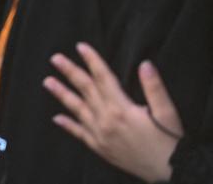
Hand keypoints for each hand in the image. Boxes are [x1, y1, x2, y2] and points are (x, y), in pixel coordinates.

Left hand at [44, 42, 182, 182]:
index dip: (92, 60)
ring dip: (62, 94)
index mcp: (121, 108)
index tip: (80, 46)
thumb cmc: (169, 141)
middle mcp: (106, 120)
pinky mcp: (100, 147)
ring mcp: (100, 134)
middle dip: (70, 72)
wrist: (170, 171)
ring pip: (77, 109)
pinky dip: (67, 125)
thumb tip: (145, 64)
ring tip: (47, 81)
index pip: (103, 78)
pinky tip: (56, 118)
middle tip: (55, 58)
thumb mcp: (167, 112)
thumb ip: (154, 87)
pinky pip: (79, 134)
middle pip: (85, 89)